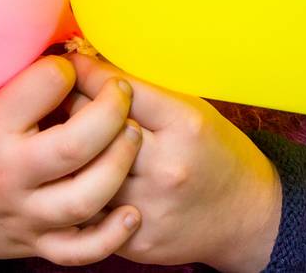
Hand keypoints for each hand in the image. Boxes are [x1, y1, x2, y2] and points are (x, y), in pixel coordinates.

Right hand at [0, 55, 143, 270]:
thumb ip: (11, 82)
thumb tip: (60, 47)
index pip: (47, 85)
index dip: (67, 66)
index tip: (70, 64)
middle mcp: (7, 173)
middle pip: (78, 144)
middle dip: (113, 110)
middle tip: (122, 91)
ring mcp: (22, 214)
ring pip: (87, 197)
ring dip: (120, 163)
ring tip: (133, 135)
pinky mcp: (33, 244)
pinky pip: (81, 250)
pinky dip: (112, 235)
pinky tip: (131, 210)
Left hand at [61, 52, 282, 272]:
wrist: (246, 218)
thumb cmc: (216, 153)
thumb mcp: (193, 110)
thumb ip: (145, 93)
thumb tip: (90, 67)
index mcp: (185, 125)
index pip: (118, 89)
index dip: (87, 72)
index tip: (71, 63)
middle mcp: (166, 166)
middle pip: (94, 128)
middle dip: (72, 107)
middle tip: (59, 96)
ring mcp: (149, 207)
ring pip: (83, 172)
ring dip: (67, 152)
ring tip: (60, 136)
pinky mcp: (135, 241)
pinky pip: (88, 211)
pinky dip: (78, 191)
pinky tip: (75, 177)